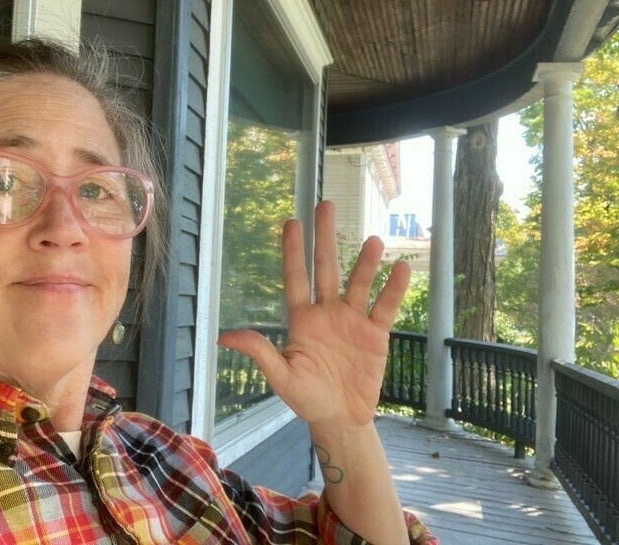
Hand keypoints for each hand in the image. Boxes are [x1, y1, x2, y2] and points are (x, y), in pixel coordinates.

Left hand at [217, 201, 410, 427]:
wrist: (341, 419)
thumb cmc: (307, 398)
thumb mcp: (281, 377)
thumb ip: (260, 352)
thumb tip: (224, 337)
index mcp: (302, 320)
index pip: (296, 278)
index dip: (293, 252)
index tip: (291, 223)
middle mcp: (327, 313)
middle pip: (325, 268)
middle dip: (324, 239)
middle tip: (325, 206)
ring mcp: (352, 321)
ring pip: (358, 284)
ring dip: (365, 263)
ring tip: (372, 241)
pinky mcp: (375, 334)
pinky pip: (384, 308)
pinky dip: (392, 289)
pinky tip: (400, 269)